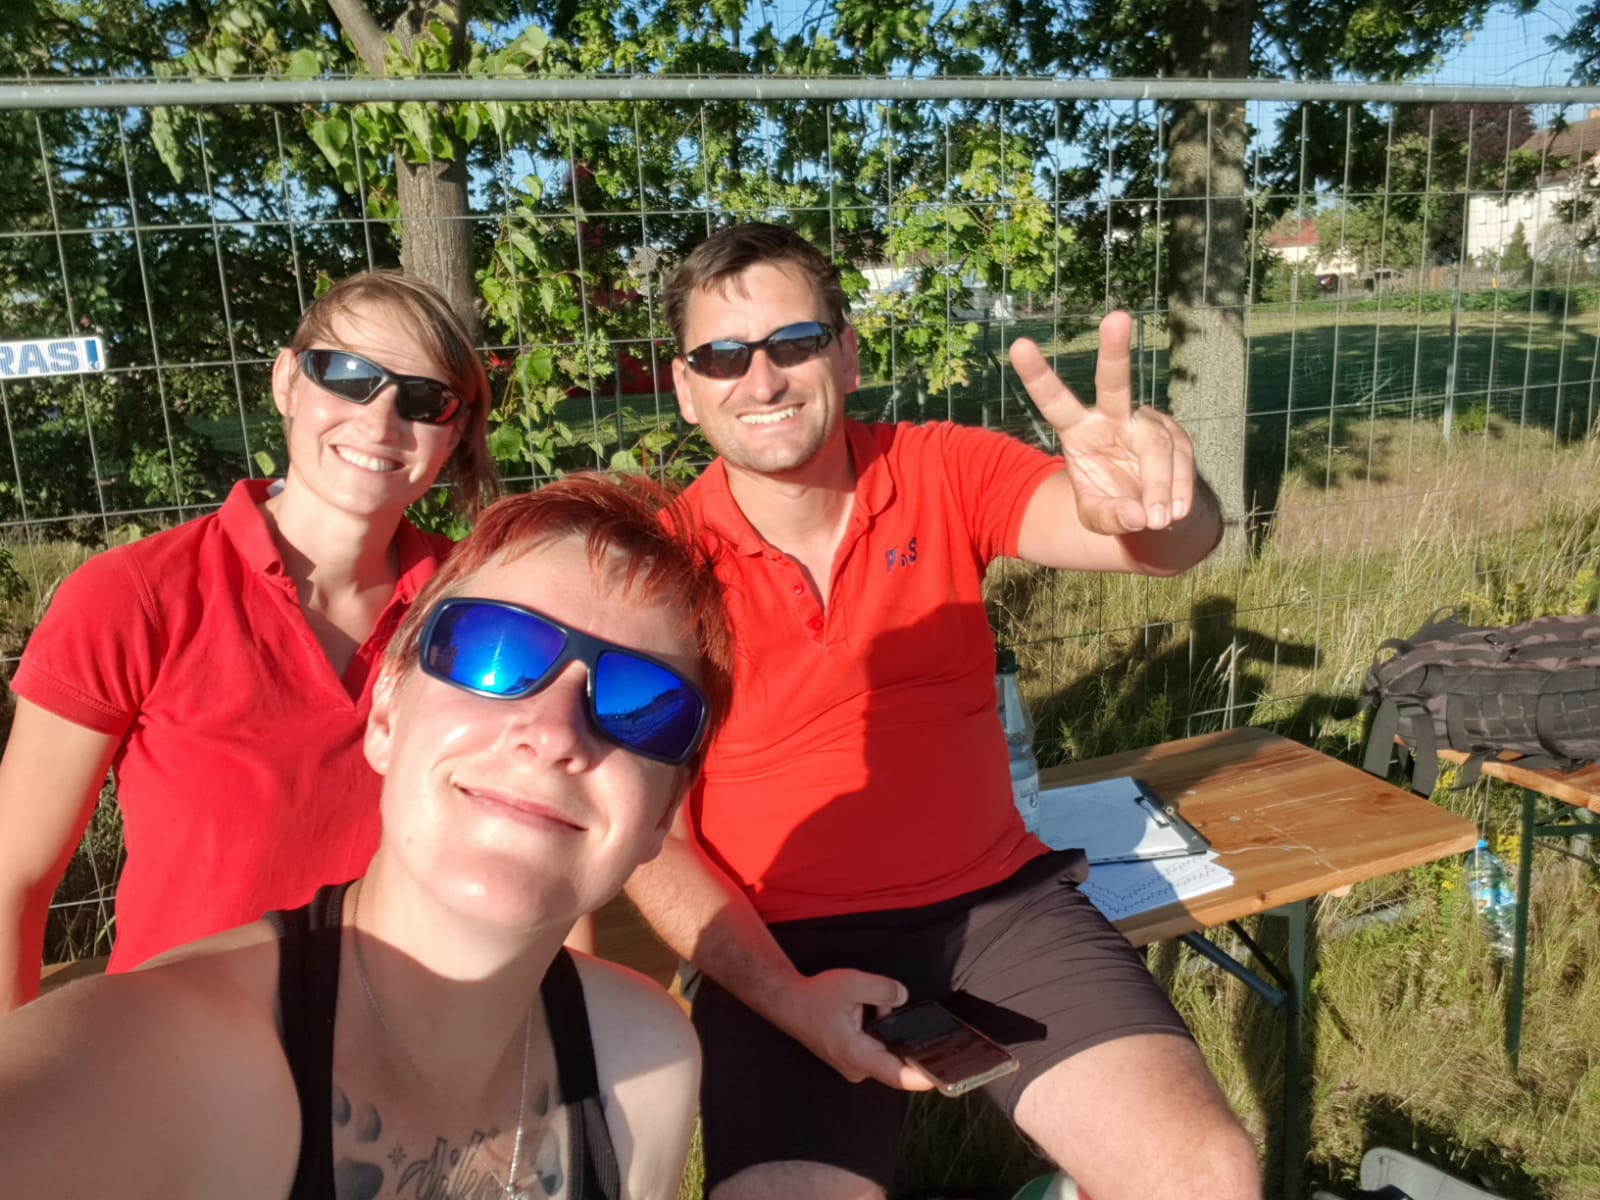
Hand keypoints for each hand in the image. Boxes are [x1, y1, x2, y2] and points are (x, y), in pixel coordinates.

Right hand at [772, 968, 934, 1091]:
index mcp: (855, 1053)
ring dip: (886, 1026)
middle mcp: (856, 1066)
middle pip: (895, 1056)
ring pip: (886, 1048)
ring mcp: (854, 1065)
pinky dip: (877, 1027)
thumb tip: (902, 997)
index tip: (942, 1079)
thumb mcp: (851, 983)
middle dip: (899, 1031)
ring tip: (867, 1004)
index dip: (921, 1078)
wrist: (788, 1002)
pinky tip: (864, 1009)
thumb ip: (883, 989)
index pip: (896, 1075)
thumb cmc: (815, 997)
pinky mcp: (853, 1058)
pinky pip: (877, 1045)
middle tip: (887, 1006)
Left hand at [1010, 311, 1196, 536]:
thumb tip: (1137, 515)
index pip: (1055, 402)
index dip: (1038, 376)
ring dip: (1158, 486)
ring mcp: (1147, 423)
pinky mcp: (1176, 435)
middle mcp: (1111, 417)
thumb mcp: (1098, 520)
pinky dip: (1179, 490)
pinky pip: (1182, 461)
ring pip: (1156, 447)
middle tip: (1117, 317)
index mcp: (1077, 432)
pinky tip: (1173, 512)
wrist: (1151, 512)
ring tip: (1157, 519)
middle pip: (1114, 383)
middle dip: (1114, 351)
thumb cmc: (1113, 508)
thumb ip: (1111, 519)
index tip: (1019, 345)